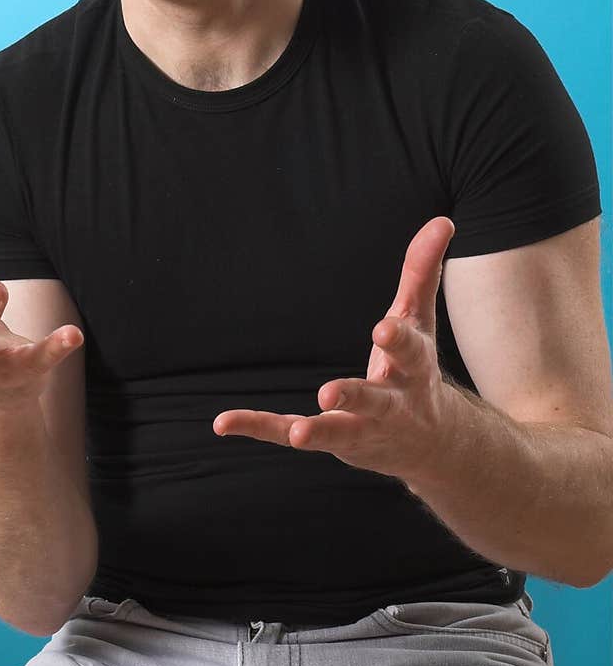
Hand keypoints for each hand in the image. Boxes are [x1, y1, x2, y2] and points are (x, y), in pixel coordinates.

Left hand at [212, 216, 456, 482]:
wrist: (429, 445)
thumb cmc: (415, 368)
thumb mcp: (419, 319)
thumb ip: (422, 272)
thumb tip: (442, 220)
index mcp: (413, 368)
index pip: (408, 350)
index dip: (396, 340)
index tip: (382, 331)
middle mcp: (390, 404)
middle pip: (373, 400)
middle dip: (354, 396)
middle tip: (328, 393)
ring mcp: (359, 427)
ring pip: (338, 431)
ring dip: (317, 431)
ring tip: (298, 434)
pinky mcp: (329, 439)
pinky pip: (288, 432)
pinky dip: (258, 426)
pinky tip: (224, 421)